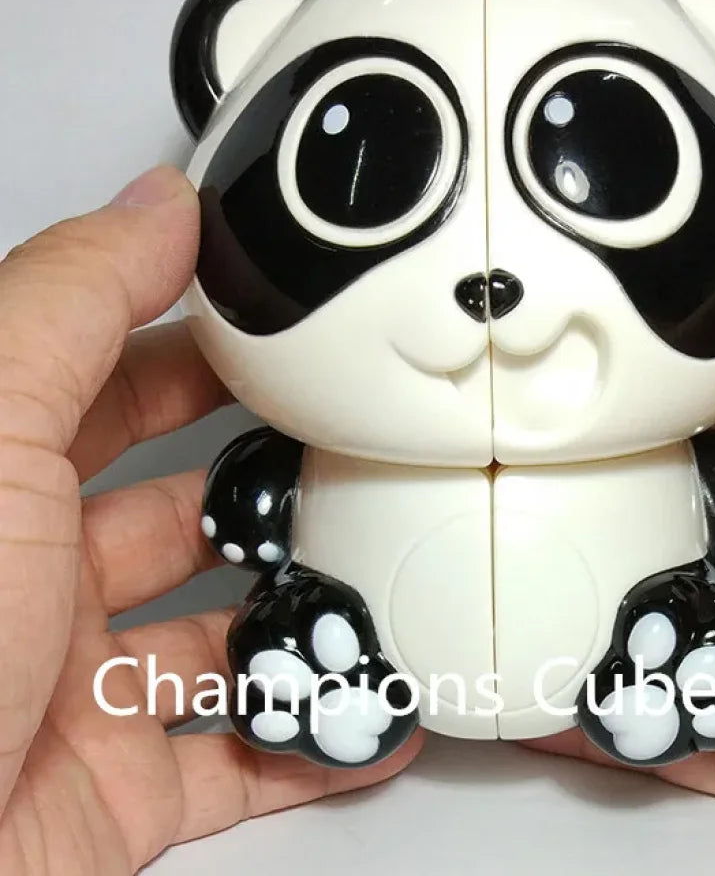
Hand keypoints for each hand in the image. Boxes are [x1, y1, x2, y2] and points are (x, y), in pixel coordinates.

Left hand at [0, 170, 422, 873]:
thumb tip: (160, 201)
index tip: (294, 328)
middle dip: (274, 477)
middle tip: (363, 448)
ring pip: (222, 634)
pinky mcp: (112, 799)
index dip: (203, 345)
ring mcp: (72, 694)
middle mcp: (25, 584)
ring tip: (392, 572)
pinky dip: (315, 741)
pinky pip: (240, 761)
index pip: (113, 383)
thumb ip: (74, 303)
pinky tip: (375, 718)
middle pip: (182, 507)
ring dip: (305, 611)